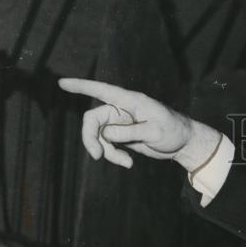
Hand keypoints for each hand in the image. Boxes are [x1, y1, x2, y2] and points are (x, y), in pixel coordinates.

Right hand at [57, 78, 218, 170]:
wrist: (184, 143)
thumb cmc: (174, 131)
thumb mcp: (155, 132)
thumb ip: (131, 132)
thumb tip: (106, 134)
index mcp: (130, 101)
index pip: (102, 90)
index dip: (81, 86)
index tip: (61, 83)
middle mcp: (122, 110)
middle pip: (93, 120)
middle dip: (91, 138)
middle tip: (97, 156)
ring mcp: (120, 123)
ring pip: (99, 135)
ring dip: (106, 151)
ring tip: (125, 162)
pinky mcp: (122, 135)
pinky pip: (108, 145)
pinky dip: (113, 155)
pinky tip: (128, 163)